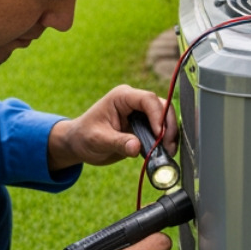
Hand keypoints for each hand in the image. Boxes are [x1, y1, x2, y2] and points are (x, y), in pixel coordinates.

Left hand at [47, 85, 176, 171]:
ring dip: (170, 133)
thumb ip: (118, 142)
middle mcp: (133, 102)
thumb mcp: (98, 140)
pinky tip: (165, 152)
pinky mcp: (144, 126)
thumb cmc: (84, 137)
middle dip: (168, 125)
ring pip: (165, 117)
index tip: (159, 135)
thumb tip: (136, 148)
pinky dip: (166, 140)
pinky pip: (161, 129)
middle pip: (161, 106)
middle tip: (169, 146)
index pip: (147, 99)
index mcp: (122, 97)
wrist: (80, 144)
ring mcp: (140, 113)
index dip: (157, 115)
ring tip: (169, 151)